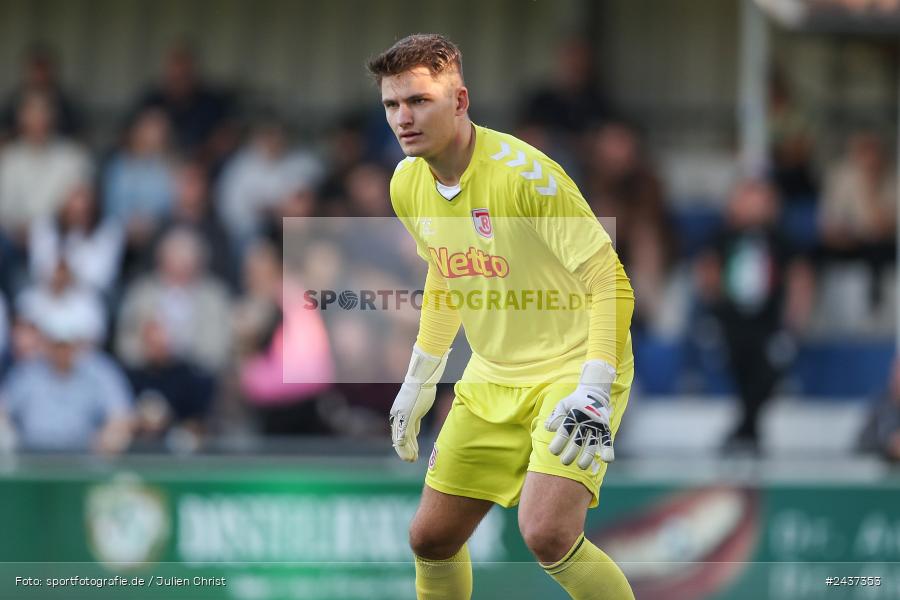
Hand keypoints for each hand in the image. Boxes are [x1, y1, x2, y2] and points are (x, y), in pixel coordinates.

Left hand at [390, 345, 448, 461]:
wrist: (422, 378)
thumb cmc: (421, 390)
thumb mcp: (416, 407)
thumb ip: (414, 419)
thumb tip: (415, 430)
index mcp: (397, 413)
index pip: (398, 433)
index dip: (403, 445)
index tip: (409, 452)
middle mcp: (397, 416)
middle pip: (397, 438)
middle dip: (404, 450)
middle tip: (409, 460)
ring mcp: (402, 416)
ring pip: (401, 439)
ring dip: (407, 451)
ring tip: (411, 460)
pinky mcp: (408, 416)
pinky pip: (406, 435)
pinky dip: (408, 446)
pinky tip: (412, 453)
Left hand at [545, 360, 615, 471]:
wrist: (594, 392)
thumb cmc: (574, 401)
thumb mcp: (563, 404)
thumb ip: (555, 416)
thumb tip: (549, 428)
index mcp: (574, 414)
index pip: (565, 430)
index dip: (559, 442)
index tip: (553, 451)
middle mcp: (586, 421)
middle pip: (578, 440)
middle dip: (571, 453)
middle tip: (564, 462)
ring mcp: (596, 425)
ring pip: (592, 443)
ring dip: (587, 456)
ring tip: (581, 466)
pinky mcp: (605, 428)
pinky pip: (607, 440)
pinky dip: (608, 449)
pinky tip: (606, 460)